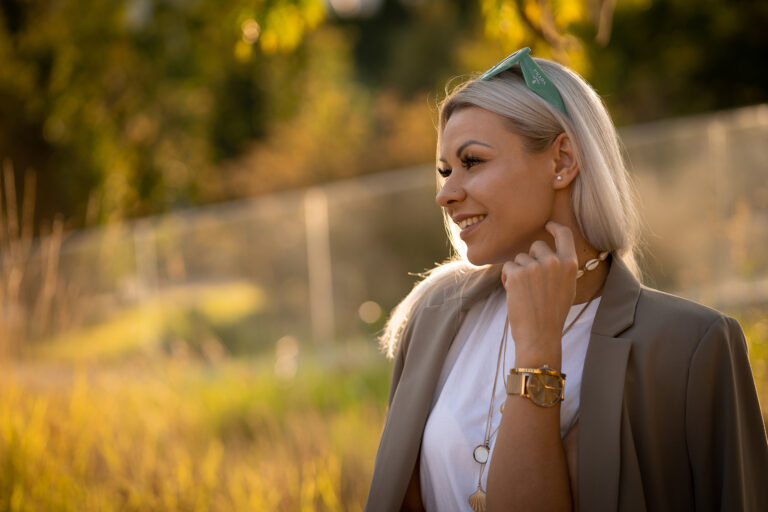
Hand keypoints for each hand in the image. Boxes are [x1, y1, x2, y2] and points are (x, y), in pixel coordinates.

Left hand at [500, 221, 578, 365]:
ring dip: (518, 271)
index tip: (547, 225)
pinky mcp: (517, 273)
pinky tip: (515, 294)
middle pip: (536, 246)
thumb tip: (552, 254)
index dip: (555, 227)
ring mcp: (535, 267)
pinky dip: (507, 278)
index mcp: (570, 264)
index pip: (564, 235)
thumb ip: (562, 268)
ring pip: (520, 258)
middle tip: (532, 282)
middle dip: (530, 259)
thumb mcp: (567, 288)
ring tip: (524, 292)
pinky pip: (508, 267)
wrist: (540, 335)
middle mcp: (554, 262)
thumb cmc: (552, 314)